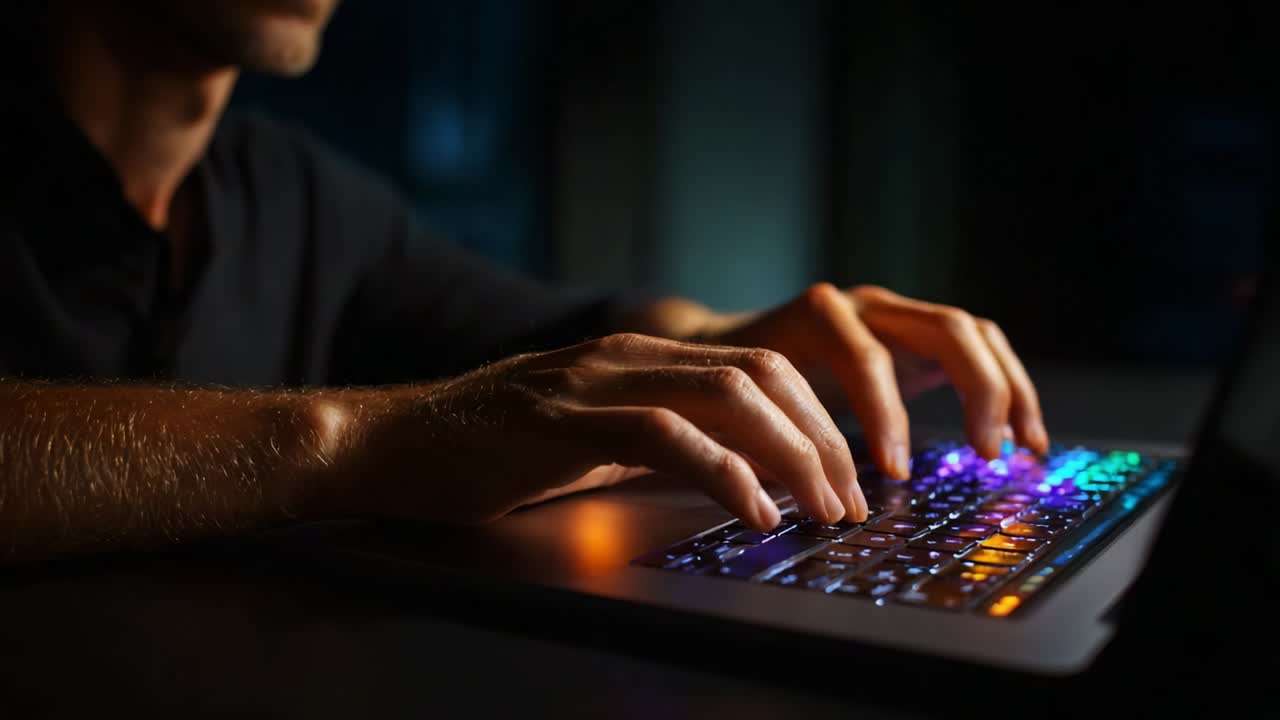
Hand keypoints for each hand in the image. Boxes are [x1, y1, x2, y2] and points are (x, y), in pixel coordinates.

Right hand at [318, 333, 867, 529]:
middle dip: (820, 438)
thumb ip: (653, 441)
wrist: (393, 442)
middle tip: (849, 499)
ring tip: (820, 509)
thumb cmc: (488, 451)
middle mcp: (626, 356)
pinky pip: (665, 436)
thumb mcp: (587, 437)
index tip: (844, 475)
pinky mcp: (564, 422)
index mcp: (638, 356)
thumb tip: (729, 476)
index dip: (814, 420)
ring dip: (790, 455)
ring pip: (727, 396)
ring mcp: (595, 381)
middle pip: (759, 376)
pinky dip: (724, 473)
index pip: (756, 369)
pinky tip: (753, 511)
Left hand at [696, 284, 1047, 477]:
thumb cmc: (737, 385)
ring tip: (1022, 447)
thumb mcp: (746, 405)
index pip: (866, 356)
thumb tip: (799, 492)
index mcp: (819, 317)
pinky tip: (1022, 437)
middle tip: (986, 452)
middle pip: (946, 327)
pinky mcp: (920, 335)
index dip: (885, 413)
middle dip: (976, 390)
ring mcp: (899, 314)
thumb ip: (773, 437)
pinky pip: (980, 348)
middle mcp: (867, 306)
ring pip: (974, 333)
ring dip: (1007, 388)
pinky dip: (1008, 388)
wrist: (726, 346)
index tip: (894, 471)